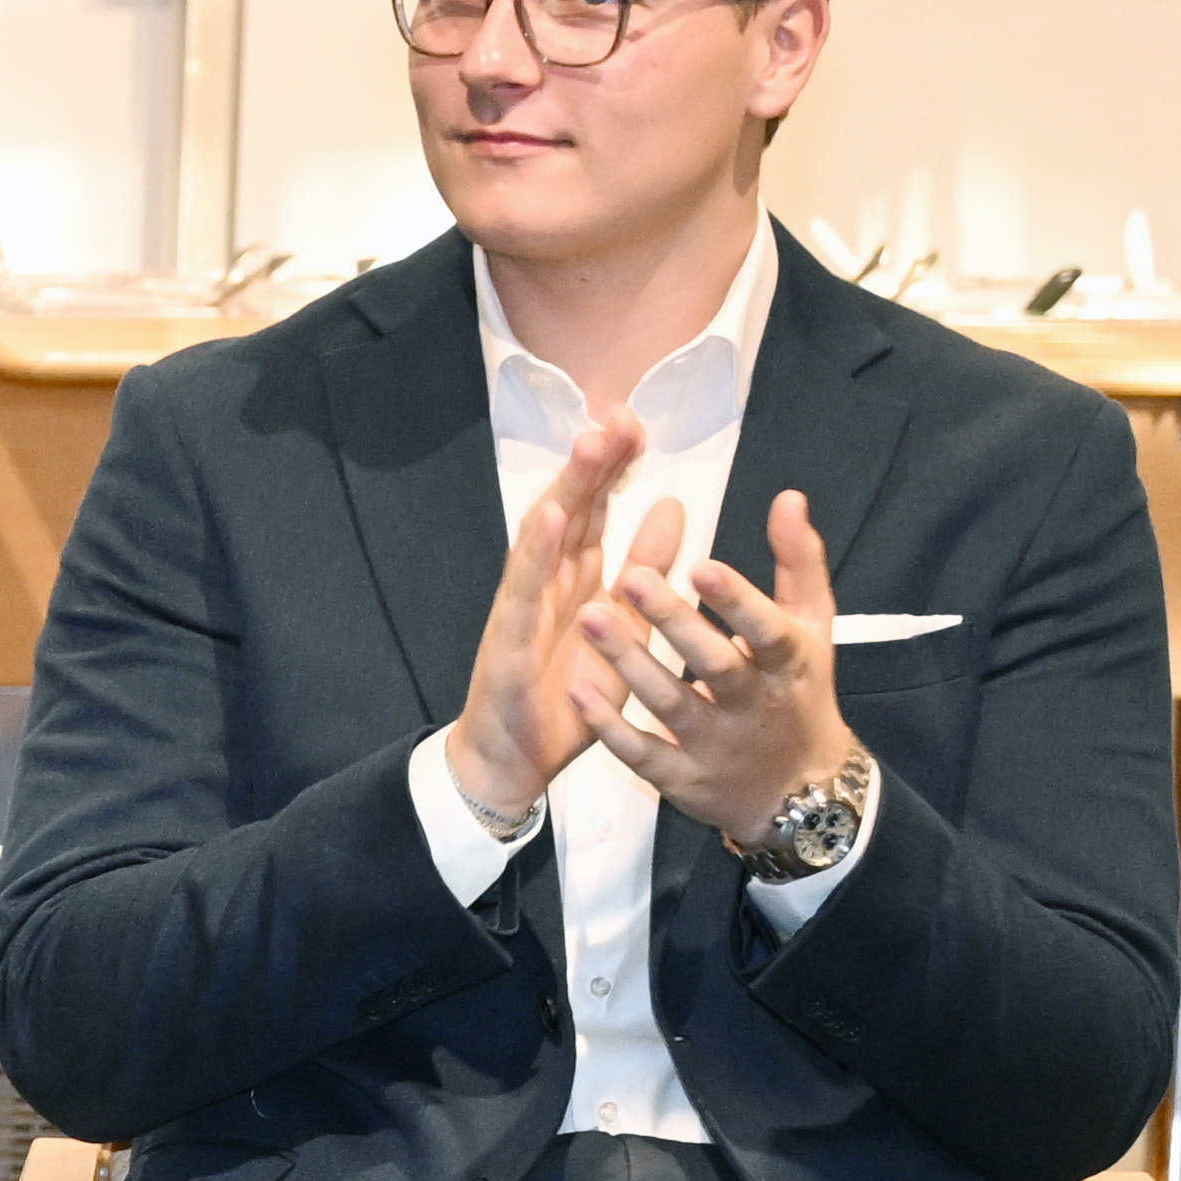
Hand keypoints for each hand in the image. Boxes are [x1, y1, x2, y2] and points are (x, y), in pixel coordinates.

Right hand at [440, 404, 646, 833]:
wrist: (512, 764)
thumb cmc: (562, 700)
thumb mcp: (623, 627)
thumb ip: (644, 569)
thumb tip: (674, 506)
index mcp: (575, 582)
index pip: (596, 510)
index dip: (614, 467)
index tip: (637, 423)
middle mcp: (544, 587)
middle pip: (570, 513)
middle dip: (592, 464)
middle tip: (618, 416)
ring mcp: (521, 611)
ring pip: (542, 541)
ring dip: (565, 491)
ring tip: (588, 447)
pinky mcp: (507, 643)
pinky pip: (523, 593)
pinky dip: (535, 552)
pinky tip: (551, 519)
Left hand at [579, 484, 863, 841]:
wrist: (800, 791)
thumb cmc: (799, 690)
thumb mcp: (811, 628)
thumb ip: (798, 563)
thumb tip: (789, 497)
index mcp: (790, 662)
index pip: (768, 629)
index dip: (737, 600)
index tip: (701, 565)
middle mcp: (755, 705)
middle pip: (715, 663)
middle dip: (673, 623)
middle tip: (628, 576)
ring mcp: (717, 745)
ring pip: (670, 704)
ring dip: (629, 662)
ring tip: (588, 616)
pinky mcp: (684, 778)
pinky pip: (643, 753)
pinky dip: (611, 726)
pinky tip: (577, 689)